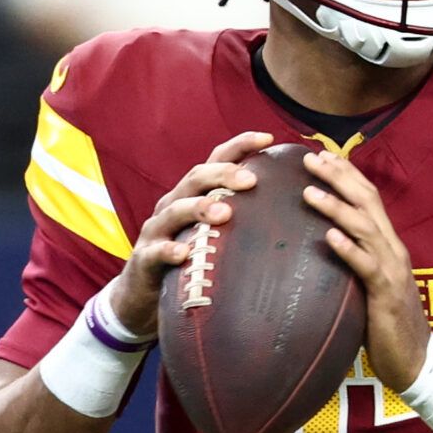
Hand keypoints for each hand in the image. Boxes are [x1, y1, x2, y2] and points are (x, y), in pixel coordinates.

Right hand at [110, 131, 273, 335]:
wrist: (141, 294)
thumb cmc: (188, 260)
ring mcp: (157, 230)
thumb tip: (291, 212)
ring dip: (201, 209)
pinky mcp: (145, 259)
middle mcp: (173, 204)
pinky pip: (156, 252)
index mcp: (193, 194)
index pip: (215, 160)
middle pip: (196, 179)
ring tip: (225, 213)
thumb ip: (240, 218)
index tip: (268, 138)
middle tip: (251, 180)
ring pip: (176, 211)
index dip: (240, 146)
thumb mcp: (212, 233)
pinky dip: (170, 250)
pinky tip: (184, 253)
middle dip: (223, 175)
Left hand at [301, 149, 430, 390]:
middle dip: (339, 177)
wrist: (416, 361)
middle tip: (311, 159)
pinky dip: (347, 248)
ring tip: (309, 191)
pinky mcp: (386, 294)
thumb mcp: (369, 284)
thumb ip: (355, 261)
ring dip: (336, 207)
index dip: (348, 174)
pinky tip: (328, 236)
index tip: (322, 156)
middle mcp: (393, 250)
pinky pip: (365, 266)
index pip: (369, 199)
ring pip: (364, 228)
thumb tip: (323, 246)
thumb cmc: (387, 324)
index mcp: (389, 245)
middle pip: (367, 202)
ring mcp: (392, 270)